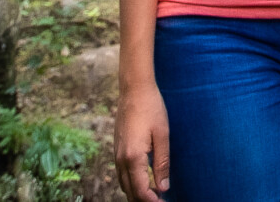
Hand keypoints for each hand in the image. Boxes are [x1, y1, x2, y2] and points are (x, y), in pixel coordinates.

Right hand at [114, 83, 170, 201]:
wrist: (134, 90)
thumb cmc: (151, 109)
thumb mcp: (162, 136)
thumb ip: (162, 163)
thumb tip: (163, 188)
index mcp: (133, 157)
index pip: (140, 190)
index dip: (152, 201)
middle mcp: (121, 159)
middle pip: (130, 191)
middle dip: (143, 200)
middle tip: (160, 201)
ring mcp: (116, 154)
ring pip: (123, 184)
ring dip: (136, 193)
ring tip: (153, 195)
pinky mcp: (117, 149)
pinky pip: (121, 173)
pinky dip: (131, 183)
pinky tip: (143, 181)